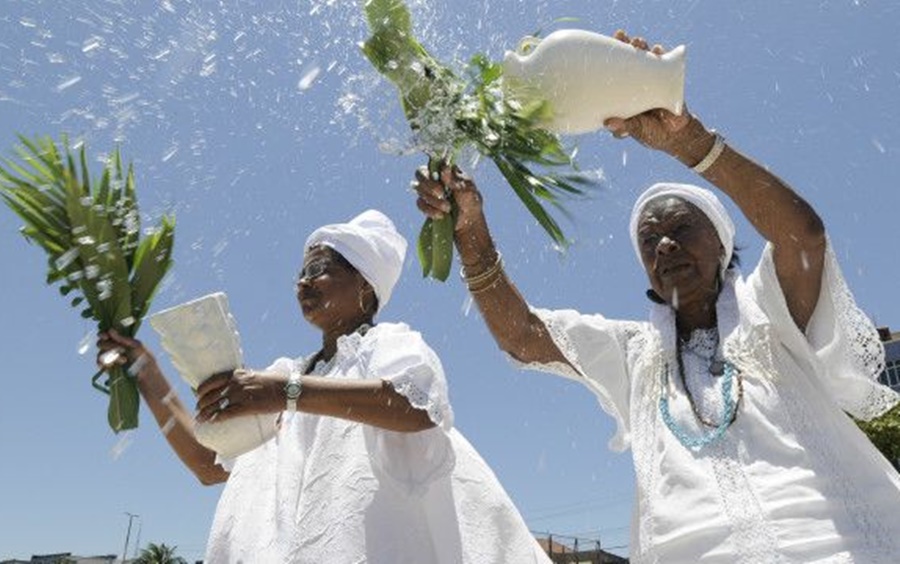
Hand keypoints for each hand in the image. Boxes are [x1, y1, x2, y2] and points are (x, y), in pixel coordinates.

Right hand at [96, 329, 155, 374]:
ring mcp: (110, 359)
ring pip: (100, 354)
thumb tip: (110, 330)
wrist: (146, 375)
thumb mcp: (136, 345)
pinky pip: (100, 364)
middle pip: (100, 343)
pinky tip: (115, 365)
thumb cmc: (144, 358)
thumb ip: (122, 339)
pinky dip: (106, 363)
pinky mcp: (108, 368)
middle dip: (109, 346)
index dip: (103, 334)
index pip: (106, 335)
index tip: (105, 336)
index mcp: (120, 341)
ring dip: (111, 356)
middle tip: (122, 350)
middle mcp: (113, 349)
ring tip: (124, 360)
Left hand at [195, 368, 284, 422]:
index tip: (197, 393)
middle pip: (212, 394)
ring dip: (205, 412)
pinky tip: (211, 421)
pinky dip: (216, 418)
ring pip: (216, 405)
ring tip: (200, 418)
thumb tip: (237, 383)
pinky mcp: (247, 407)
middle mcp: (236, 383)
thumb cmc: (274, 382)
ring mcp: (241, 395)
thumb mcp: (255, 375)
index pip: (213, 379)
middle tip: (198, 409)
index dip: (202, 388)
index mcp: (238, 374)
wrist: (287, 389)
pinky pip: (227, 413)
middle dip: (202, 402)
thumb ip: (244, 378)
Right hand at [413, 162, 483, 233]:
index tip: (445, 179)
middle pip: (420, 173)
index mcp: (446, 171)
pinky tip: (440, 215)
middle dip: (429, 185)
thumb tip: (444, 167)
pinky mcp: (425, 204)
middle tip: (441, 193)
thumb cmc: (471, 202)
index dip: (434, 170)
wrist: (468, 223)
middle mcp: (435, 179)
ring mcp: (428, 192)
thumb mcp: (468, 189)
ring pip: (419, 189)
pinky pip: (420, 203)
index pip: (432, 164)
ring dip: (433, 200)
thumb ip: (455, 179)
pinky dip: (430, 210)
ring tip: (448, 208)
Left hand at [603, 30, 692, 152]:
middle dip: (626, 46)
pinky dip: (662, 56)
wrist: (675, 135)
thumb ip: (624, 127)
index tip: (605, 48)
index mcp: (624, 93)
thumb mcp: (636, 130)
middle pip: (630, 59)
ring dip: (643, 48)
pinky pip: (665, 64)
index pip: (615, 71)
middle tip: (622, 37)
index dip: (610, 58)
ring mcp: (652, 79)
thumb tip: (608, 123)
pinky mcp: (668, 79)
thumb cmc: (650, 133)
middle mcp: (636, 83)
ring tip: (639, 42)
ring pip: (646, 59)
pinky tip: (658, 49)